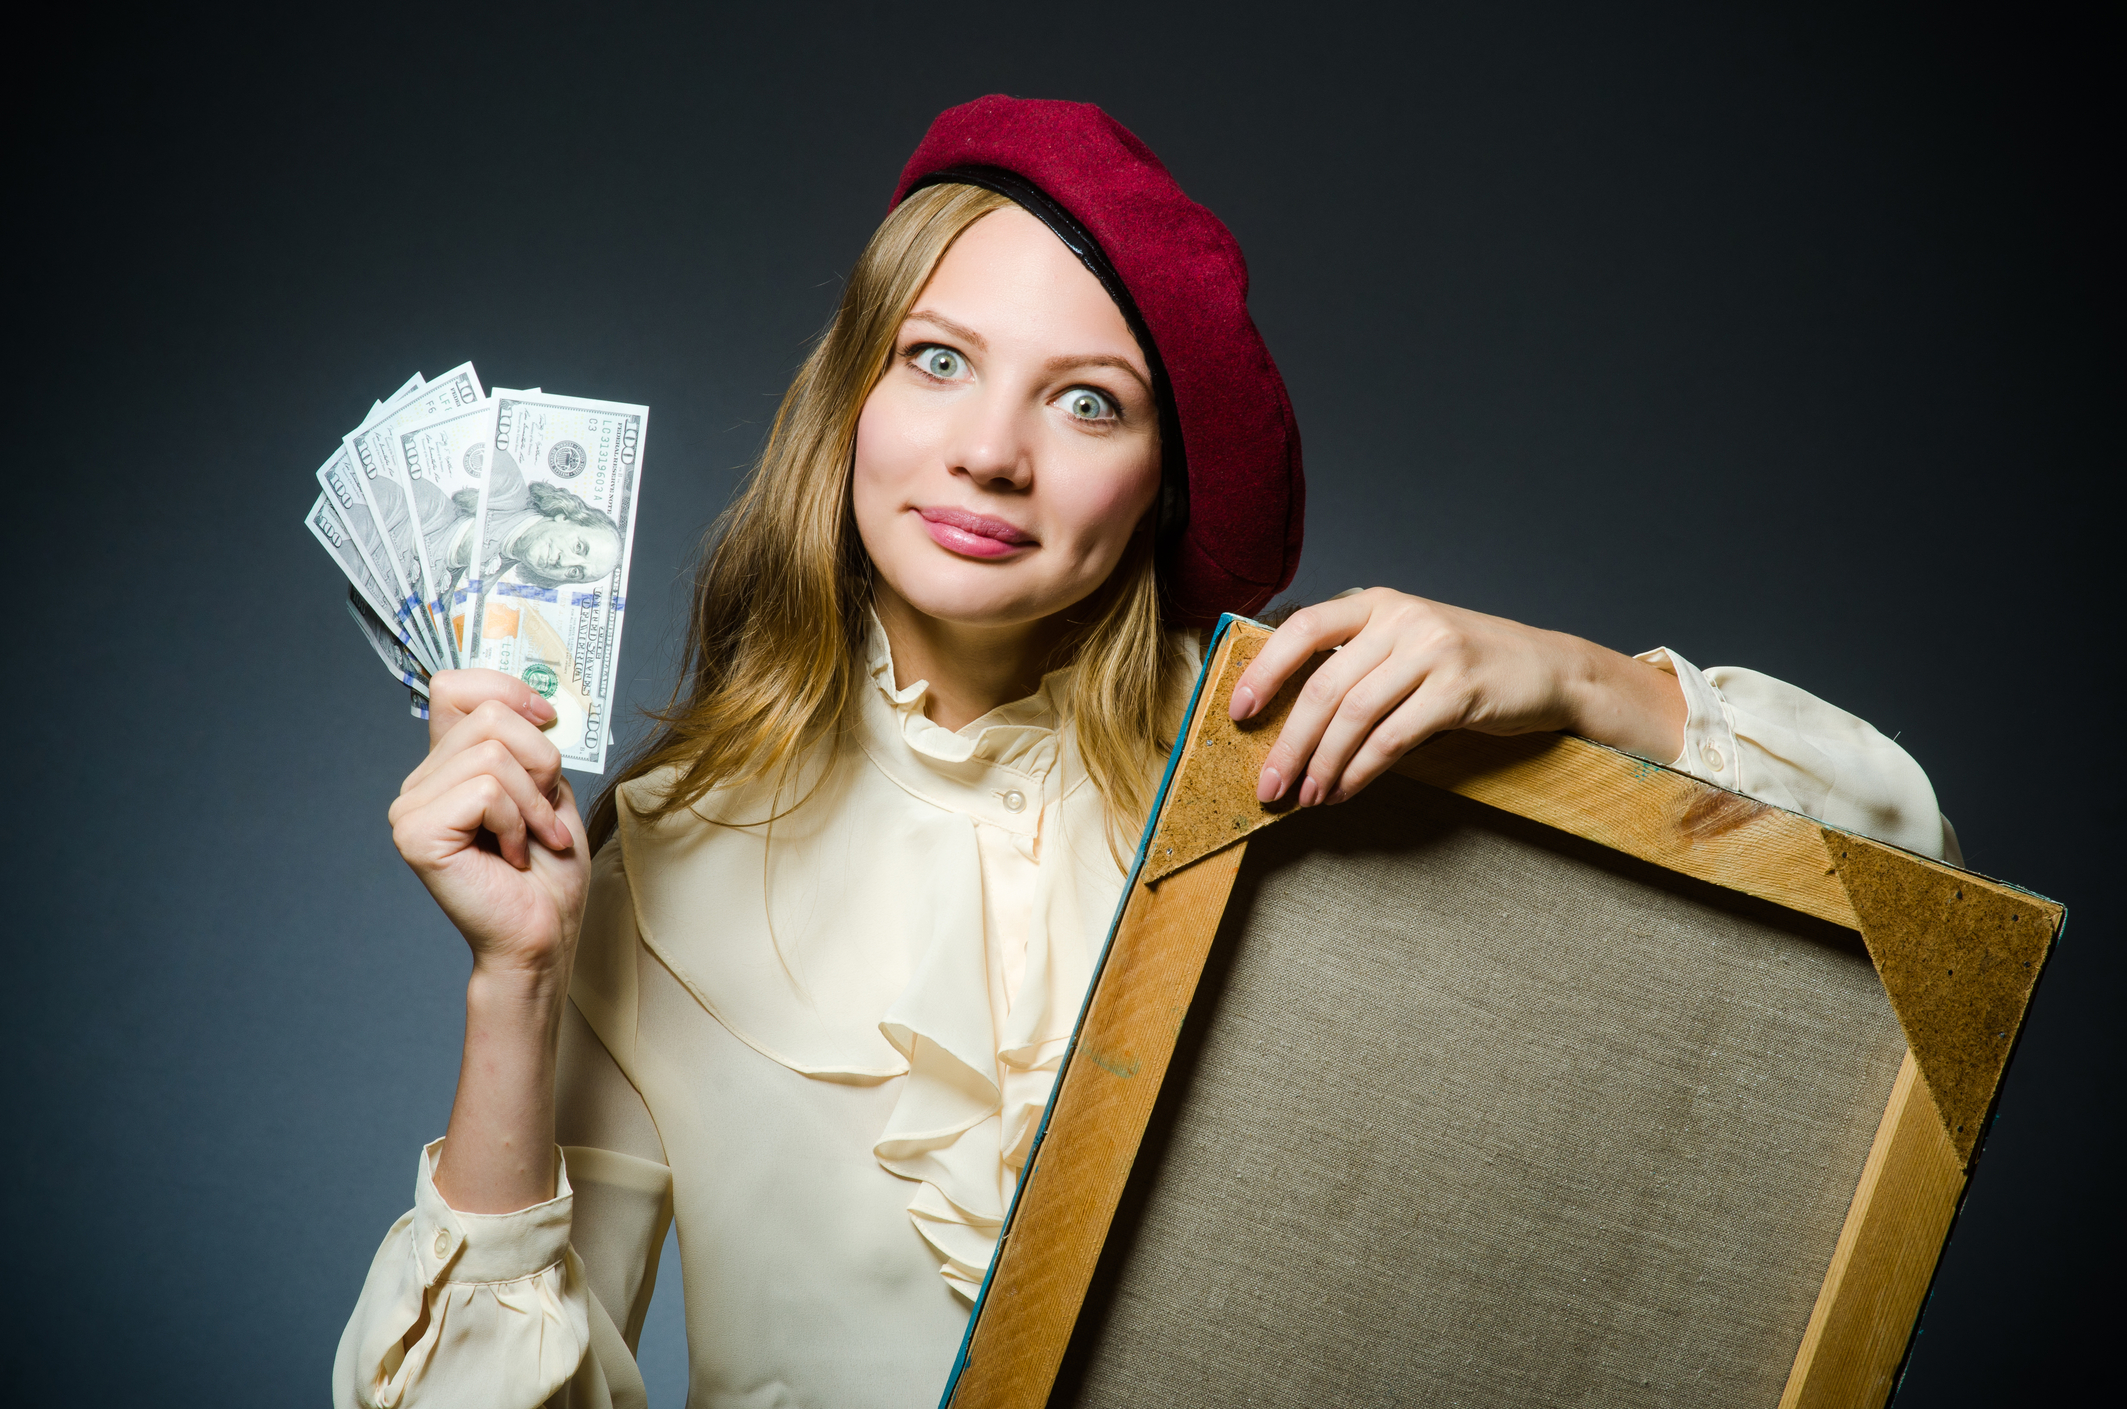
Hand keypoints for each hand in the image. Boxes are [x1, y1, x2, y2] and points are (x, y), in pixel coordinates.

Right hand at [388, 670, 588, 979]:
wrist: (543, 934)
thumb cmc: (548, 872)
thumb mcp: (549, 790)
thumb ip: (530, 743)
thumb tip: (535, 700)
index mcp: (447, 765)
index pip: (455, 686)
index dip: (506, 688)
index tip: (548, 719)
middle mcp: (420, 783)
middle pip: (490, 715)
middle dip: (541, 762)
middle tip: (544, 814)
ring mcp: (411, 809)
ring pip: (494, 754)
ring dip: (534, 802)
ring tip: (531, 840)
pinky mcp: (417, 834)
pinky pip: (487, 791)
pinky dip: (518, 822)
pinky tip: (513, 856)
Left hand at [1229, 588, 1685, 806]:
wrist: (1549, 668)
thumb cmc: (1465, 663)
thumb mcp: (1406, 642)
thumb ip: (1356, 662)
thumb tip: (1286, 716)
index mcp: (1377, 603)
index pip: (1304, 628)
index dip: (1265, 670)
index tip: (1239, 713)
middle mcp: (1401, 619)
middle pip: (1325, 687)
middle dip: (1289, 743)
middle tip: (1268, 786)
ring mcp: (1432, 651)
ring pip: (1354, 716)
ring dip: (1322, 765)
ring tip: (1305, 798)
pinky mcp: (1458, 689)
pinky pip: (1393, 738)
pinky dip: (1361, 771)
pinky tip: (1344, 791)